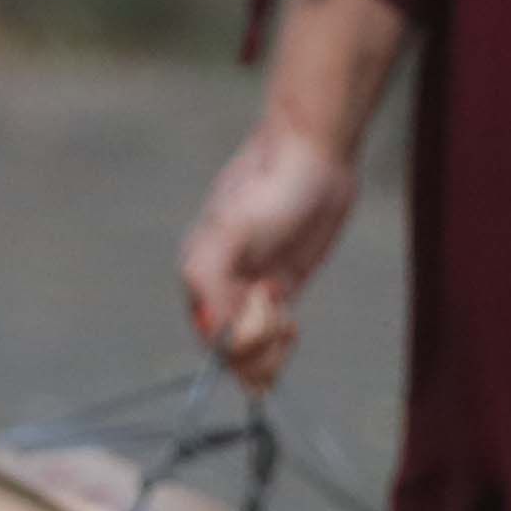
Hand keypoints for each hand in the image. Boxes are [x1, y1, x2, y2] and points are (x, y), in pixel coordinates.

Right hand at [176, 112, 364, 390]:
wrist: (312, 156)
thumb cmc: (267, 186)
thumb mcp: (231, 229)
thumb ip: (211, 280)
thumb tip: (215, 331)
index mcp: (199, 273)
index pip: (209, 334)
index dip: (236, 341)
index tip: (265, 313)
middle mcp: (221, 285)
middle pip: (228, 349)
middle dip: (254, 351)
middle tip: (282, 325)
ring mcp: (251, 288)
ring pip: (251, 350)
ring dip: (269, 354)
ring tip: (288, 327)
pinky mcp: (281, 287)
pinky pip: (271, 336)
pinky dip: (279, 346)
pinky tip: (290, 327)